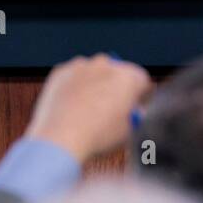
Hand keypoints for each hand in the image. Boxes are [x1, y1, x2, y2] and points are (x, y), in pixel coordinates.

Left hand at [25, 54, 152, 163]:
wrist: (60, 138)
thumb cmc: (97, 137)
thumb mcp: (128, 131)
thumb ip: (136, 116)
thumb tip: (135, 111)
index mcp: (128, 77)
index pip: (141, 80)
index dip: (139, 95)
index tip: (133, 107)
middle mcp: (106, 64)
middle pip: (118, 72)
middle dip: (116, 86)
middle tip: (110, 107)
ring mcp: (81, 65)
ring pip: (94, 72)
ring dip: (94, 84)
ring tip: (87, 110)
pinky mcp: (61, 71)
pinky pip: (73, 76)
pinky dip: (74, 87)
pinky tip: (71, 107)